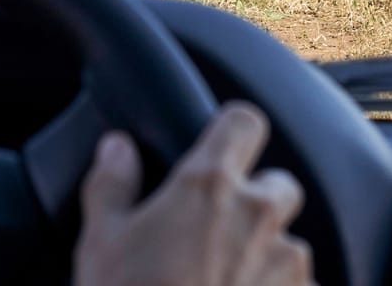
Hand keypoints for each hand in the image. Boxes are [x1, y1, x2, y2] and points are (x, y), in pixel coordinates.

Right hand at [74, 102, 313, 285]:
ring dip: (267, 255)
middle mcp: (258, 215)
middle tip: (217, 230)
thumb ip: (112, 184)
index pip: (244, 121)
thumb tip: (116, 147)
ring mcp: (287, 264)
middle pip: (279, 183)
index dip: (231, 132)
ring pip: (291, 242)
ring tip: (224, 284)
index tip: (218, 148)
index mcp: (209, 184)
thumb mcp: (101, 243)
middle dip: (256, 199)